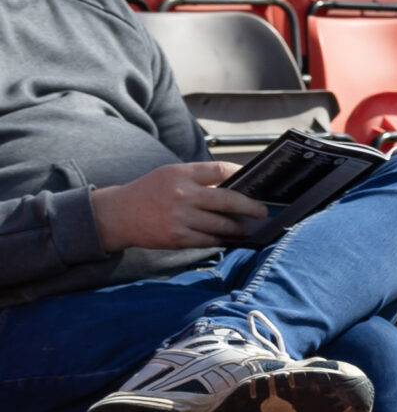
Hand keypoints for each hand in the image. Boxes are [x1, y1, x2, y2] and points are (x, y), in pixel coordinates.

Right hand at [91, 162, 268, 251]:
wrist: (118, 215)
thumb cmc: (149, 192)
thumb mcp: (170, 175)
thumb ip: (200, 179)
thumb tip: (235, 185)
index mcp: (181, 174)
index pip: (221, 170)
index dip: (242, 176)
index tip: (255, 183)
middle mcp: (182, 194)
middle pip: (230, 200)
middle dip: (252, 207)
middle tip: (262, 211)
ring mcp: (181, 218)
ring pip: (223, 225)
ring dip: (239, 227)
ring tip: (246, 227)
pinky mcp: (179, 238)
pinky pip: (210, 240)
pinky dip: (221, 239)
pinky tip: (227, 237)